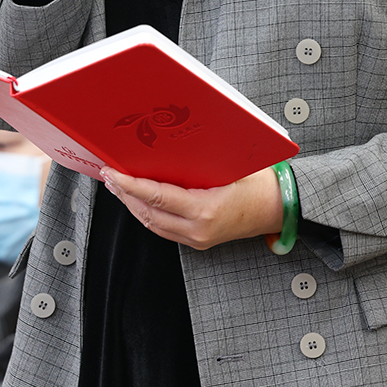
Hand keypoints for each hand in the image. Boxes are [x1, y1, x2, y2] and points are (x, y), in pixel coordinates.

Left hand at [100, 166, 281, 249]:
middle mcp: (198, 229)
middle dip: (124, 194)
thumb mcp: (230, 164)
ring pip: (153, 225)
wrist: (278, 208)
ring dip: (132, 205)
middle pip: (148, 213)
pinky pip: (164, 230)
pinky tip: (139, 202)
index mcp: (205, 210)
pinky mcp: (199, 242)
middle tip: (108, 177)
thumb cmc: (259, 184)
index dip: (130, 185)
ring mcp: (198, 239)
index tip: (113, 174)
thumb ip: (198, 160)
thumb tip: (167, 145)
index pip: (156, 197)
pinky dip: (147, 215)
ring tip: (118, 188)